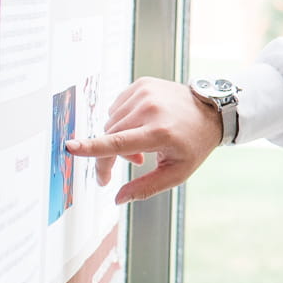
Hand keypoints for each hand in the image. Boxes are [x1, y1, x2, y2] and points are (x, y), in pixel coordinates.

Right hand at [63, 77, 223, 204]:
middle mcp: (150, 109)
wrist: (212, 110)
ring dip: (119, 136)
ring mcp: (145, 93)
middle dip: (113, 154)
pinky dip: (124, 120)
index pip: (119, 142)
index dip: (93, 148)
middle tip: (137, 161)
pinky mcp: (141, 84)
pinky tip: (142, 123)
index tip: (70, 147)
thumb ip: (146, 187)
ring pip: (111, 122)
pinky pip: (117, 108)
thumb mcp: (177, 172)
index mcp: (159, 133)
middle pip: (110, 136)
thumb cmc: (194, 144)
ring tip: (143, 142)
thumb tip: (118, 199)